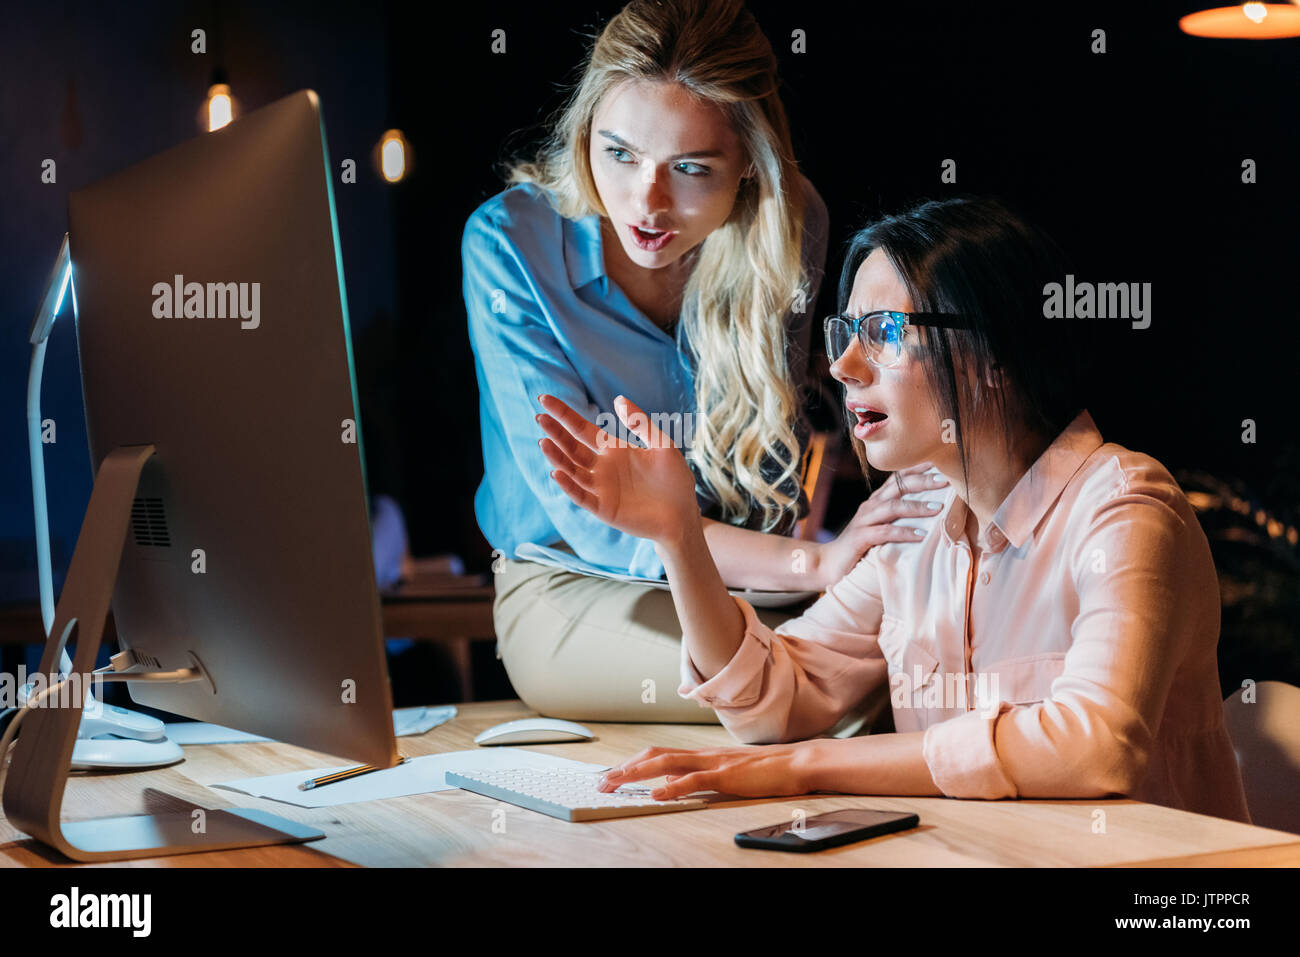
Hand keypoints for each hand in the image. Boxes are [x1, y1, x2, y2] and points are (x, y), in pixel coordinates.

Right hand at [536, 394, 699, 543]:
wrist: (683, 515)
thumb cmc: (675, 480)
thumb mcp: (662, 445)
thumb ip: (641, 423)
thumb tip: (618, 399)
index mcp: (613, 450)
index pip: (581, 429)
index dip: (564, 414)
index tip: (544, 399)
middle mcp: (602, 467)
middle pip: (572, 447)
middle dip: (556, 433)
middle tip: (539, 417)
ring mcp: (601, 488)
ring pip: (572, 470)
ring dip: (557, 458)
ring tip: (544, 442)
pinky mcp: (604, 508)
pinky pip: (582, 496)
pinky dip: (569, 486)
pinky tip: (558, 473)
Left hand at [597, 744, 811, 800]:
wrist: (795, 762)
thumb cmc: (765, 770)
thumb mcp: (727, 772)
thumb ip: (702, 776)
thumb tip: (677, 784)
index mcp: (701, 755)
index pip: (659, 754)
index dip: (633, 762)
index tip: (612, 774)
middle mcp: (702, 755)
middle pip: (654, 755)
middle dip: (624, 767)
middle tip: (601, 780)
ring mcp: (713, 763)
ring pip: (666, 763)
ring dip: (637, 773)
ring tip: (616, 783)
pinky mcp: (726, 776)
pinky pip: (694, 780)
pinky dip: (672, 788)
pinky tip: (656, 795)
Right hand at [815, 462, 948, 586]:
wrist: (830, 563)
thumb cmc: (862, 547)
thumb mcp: (882, 527)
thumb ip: (900, 519)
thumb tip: (934, 514)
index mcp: (877, 501)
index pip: (898, 478)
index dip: (917, 468)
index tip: (939, 462)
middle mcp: (870, 506)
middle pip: (898, 487)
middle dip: (922, 481)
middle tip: (945, 479)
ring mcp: (864, 520)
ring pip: (892, 507)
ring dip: (916, 506)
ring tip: (937, 508)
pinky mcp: (860, 538)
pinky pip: (884, 532)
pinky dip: (903, 532)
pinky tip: (920, 535)